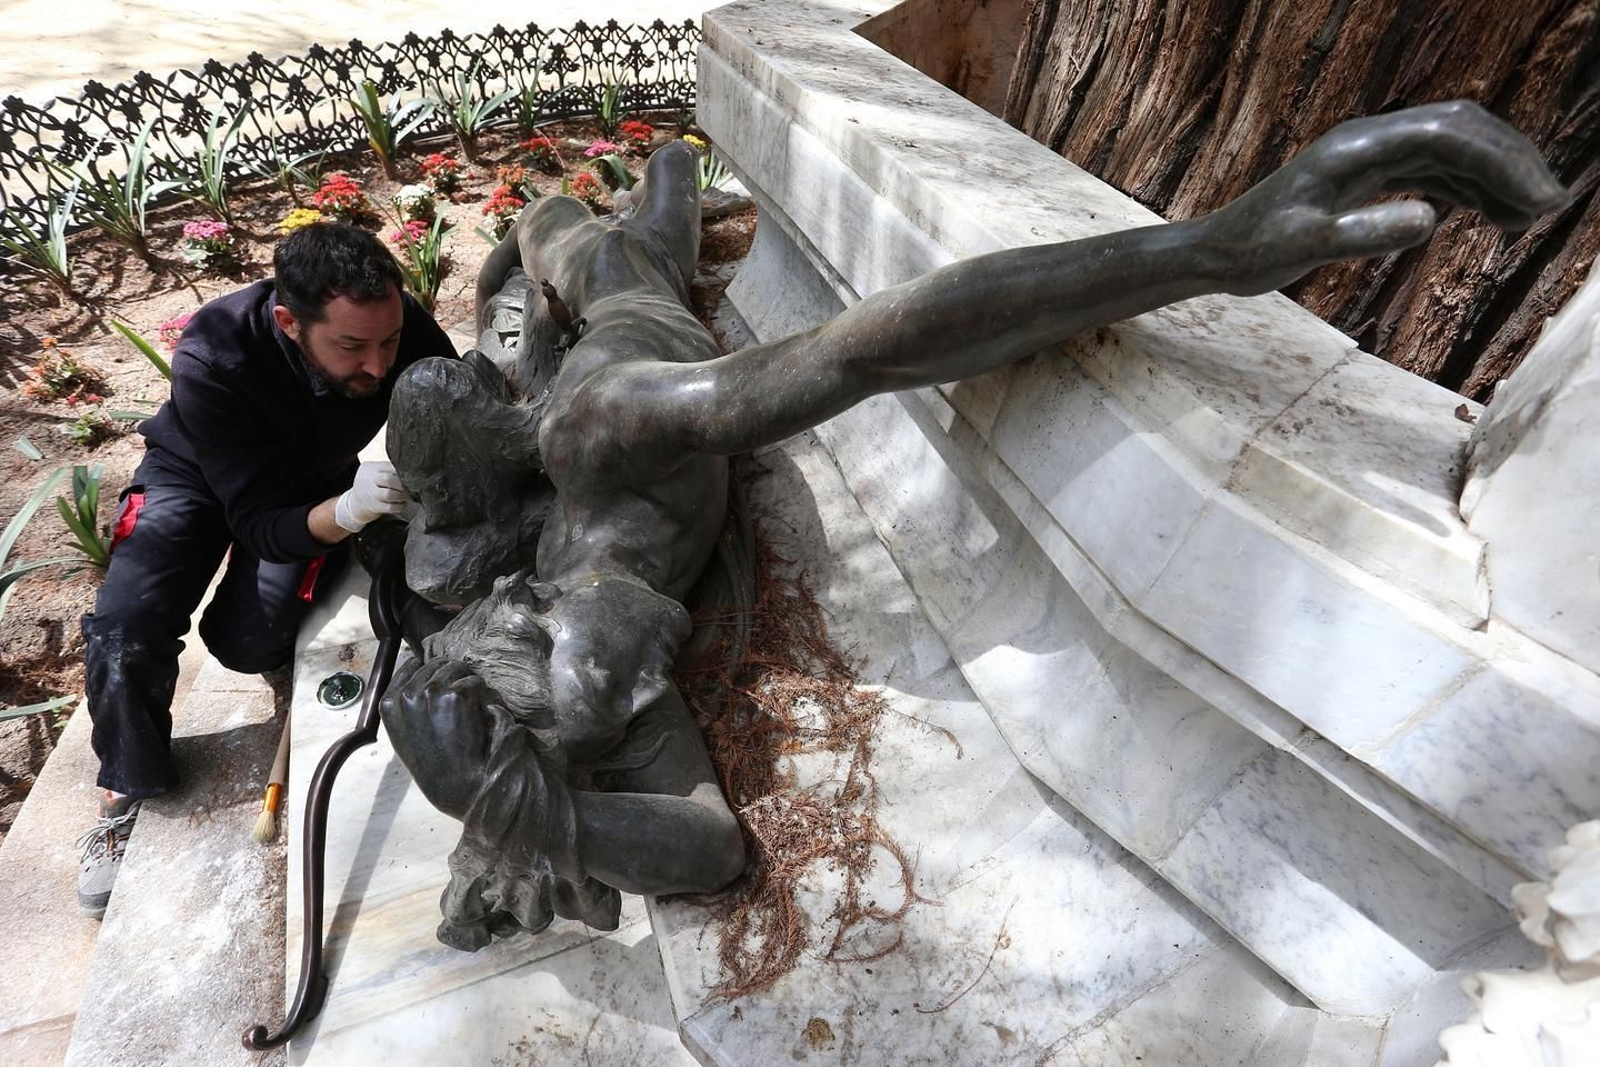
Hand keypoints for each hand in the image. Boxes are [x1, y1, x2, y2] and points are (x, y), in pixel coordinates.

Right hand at [334, 460, 407, 532]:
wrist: (354, 503)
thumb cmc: (371, 485)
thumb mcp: (374, 473)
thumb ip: (388, 470)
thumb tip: (411, 472)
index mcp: (369, 468)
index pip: (389, 466)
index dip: (403, 472)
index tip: (411, 477)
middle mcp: (367, 479)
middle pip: (389, 479)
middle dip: (403, 484)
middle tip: (410, 487)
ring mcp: (369, 494)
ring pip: (390, 494)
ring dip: (402, 496)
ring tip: (406, 496)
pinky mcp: (373, 507)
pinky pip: (390, 507)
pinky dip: (399, 506)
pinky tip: (401, 504)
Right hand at [380, 657, 493, 818]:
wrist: (458, 785)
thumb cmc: (435, 765)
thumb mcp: (405, 735)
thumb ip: (406, 704)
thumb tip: (419, 669)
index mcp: (389, 704)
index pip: (411, 665)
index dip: (430, 671)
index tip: (442, 683)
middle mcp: (406, 695)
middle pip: (436, 664)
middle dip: (452, 676)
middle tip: (461, 701)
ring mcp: (431, 692)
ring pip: (456, 667)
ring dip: (467, 683)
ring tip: (469, 710)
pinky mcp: (456, 695)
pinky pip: (474, 681)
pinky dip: (482, 694)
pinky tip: (478, 717)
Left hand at [1198, 101, 1570, 296]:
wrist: (1218, 253)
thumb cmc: (1253, 251)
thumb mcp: (1304, 249)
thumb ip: (1362, 234)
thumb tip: (1429, 218)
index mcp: (1357, 147)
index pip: (1448, 136)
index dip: (1501, 162)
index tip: (1537, 200)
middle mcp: (1369, 140)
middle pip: (1461, 131)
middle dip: (1512, 162)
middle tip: (1549, 206)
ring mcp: (1371, 154)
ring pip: (1453, 149)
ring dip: (1497, 176)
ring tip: (1530, 218)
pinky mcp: (1371, 175)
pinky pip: (1435, 170)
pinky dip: (1471, 189)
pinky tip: (1495, 217)